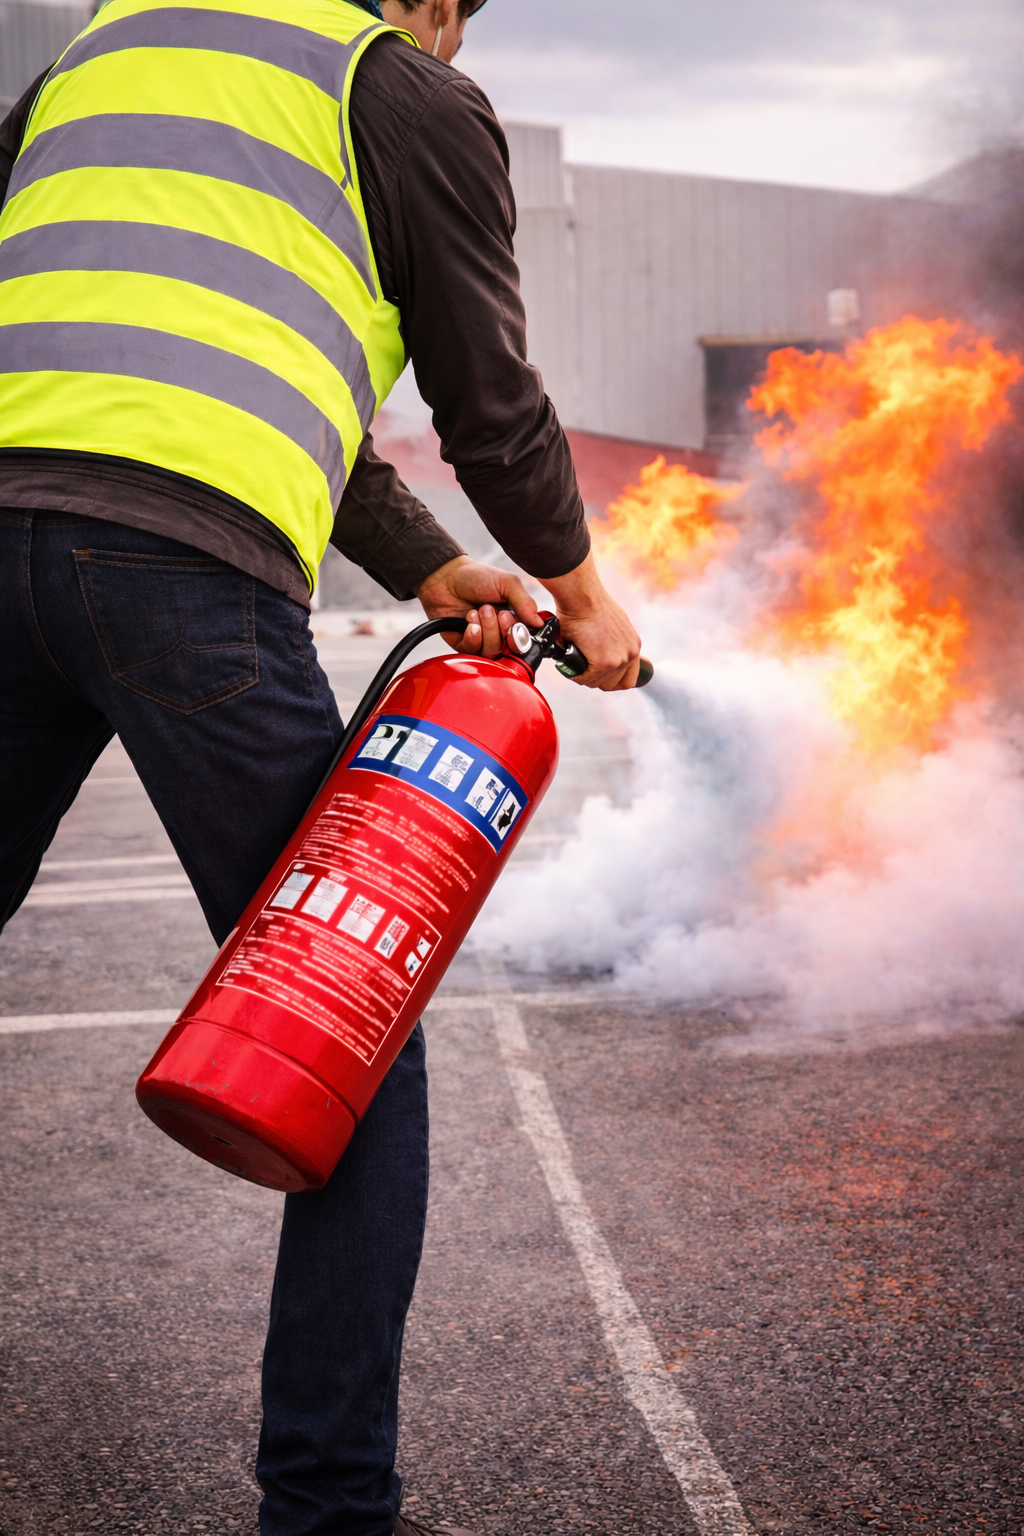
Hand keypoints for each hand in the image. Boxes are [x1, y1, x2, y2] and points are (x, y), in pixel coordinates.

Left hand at [414, 556, 541, 657]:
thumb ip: (525, 602)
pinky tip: (468, 622)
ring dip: (485, 630)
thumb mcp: (507, 583)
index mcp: (513, 618)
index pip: (524, 639)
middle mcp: (499, 632)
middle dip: (499, 629)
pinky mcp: (464, 644)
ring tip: (476, 611)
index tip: (509, 618)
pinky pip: (473, 652)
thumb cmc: (476, 577)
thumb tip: (538, 623)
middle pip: (508, 648)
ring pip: (491, 651)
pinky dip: (472, 637)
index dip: (518, 634)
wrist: (445, 577)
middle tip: (490, 610)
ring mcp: (482, 640)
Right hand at [538, 553, 641, 689]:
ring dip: (584, 676)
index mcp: (633, 645)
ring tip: (573, 662)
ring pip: (598, 683)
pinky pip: (586, 679)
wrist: (583, 597)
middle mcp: (630, 653)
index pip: (628, 678)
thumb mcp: (610, 624)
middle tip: (581, 668)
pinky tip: (569, 663)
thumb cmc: (590, 605)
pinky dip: (575, 674)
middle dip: (595, 679)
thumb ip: (611, 642)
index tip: (598, 677)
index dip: (611, 680)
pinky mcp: (604, 663)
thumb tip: (598, 652)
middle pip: (612, 684)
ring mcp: (619, 660)